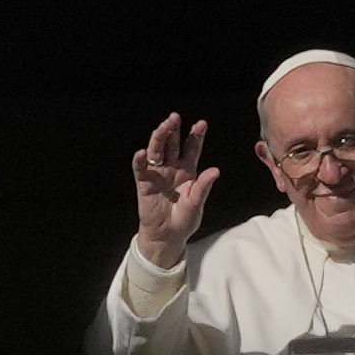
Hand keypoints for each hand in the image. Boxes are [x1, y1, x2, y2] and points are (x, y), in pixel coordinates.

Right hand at [129, 110, 221, 270]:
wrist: (168, 236)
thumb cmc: (184, 220)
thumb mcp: (197, 203)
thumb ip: (203, 186)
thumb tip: (215, 170)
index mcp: (188, 170)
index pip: (192, 147)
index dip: (196, 135)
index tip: (201, 124)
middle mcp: (172, 168)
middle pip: (172, 143)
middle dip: (173, 129)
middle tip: (175, 117)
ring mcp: (157, 173)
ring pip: (156, 150)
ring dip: (158, 138)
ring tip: (162, 127)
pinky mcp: (144, 183)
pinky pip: (140, 168)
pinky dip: (140, 160)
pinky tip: (141, 152)